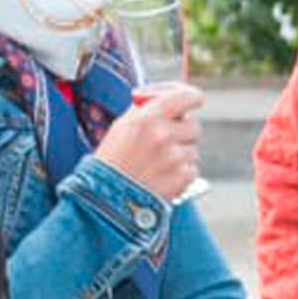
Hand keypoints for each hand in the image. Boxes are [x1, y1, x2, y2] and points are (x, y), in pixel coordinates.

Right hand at [96, 82, 204, 202]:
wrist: (104, 202)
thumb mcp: (122, 127)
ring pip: (193, 149)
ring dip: (180, 155)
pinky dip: (181, 174)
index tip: (192, 102)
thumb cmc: (112, 164)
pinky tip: (161, 178)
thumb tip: (167, 97)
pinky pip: (192, 169)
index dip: (191, 98)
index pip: (185, 96)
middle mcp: (162, 135)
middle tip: (163, 143)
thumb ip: (146, 110)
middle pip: (193, 125)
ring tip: (156, 165)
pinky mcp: (182, 178)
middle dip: (181, 132)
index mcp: (146, 118)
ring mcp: (174, 158)